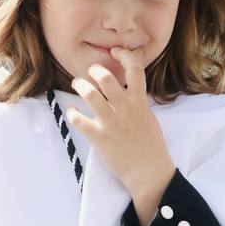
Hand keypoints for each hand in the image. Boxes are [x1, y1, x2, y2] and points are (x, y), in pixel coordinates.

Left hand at [68, 48, 174, 225]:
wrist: (150, 173)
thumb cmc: (152, 148)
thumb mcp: (149, 120)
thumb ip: (138, 105)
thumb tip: (127, 93)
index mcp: (140, 103)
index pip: (135, 70)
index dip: (125, 56)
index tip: (116, 52)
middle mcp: (125, 109)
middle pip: (106, 78)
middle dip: (95, 70)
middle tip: (90, 72)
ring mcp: (111, 123)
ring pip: (90, 94)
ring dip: (80, 85)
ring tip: (77, 84)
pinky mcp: (99, 138)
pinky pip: (79, 120)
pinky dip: (72, 113)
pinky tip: (72, 111)